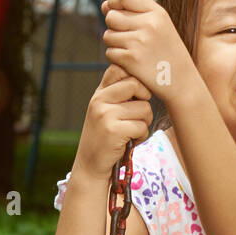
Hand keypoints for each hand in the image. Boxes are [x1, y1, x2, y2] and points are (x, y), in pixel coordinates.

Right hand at [72, 64, 152, 181]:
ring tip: (133, 132)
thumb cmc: (104, 139)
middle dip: (145, 101)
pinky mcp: (113, 130)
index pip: (119, 68)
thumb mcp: (105, 111)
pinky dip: (142, 136)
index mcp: (99, 93)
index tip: (138, 94)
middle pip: (136, 84)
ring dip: (145, 122)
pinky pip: (141, 126)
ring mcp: (105, 114)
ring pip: (143, 108)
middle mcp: (99, 100)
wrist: (90, 166)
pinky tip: (132, 142)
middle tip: (140, 115)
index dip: (135, 78)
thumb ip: (118, 95)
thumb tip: (144, 79)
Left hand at [101, 0, 184, 100]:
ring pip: (108, 35)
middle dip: (113, 26)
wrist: (183, 83)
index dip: (114, 1)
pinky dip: (116, 58)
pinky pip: (110, 52)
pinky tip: (130, 62)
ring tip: (131, 50)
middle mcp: (148, 25)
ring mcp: (139, 42)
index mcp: (158, 13)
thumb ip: (134, 13)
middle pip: (112, 16)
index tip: (113, 9)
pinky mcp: (131, 59)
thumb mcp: (160, 27)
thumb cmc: (169, 54)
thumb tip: (104, 5)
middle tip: (126, 37)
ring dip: (114, 44)